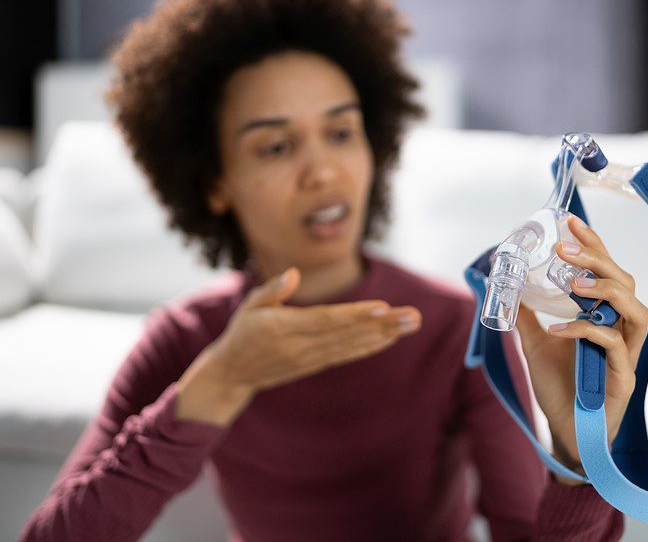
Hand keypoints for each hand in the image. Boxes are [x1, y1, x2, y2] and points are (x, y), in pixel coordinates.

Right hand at [176, 267, 421, 424]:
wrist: (233, 374)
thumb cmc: (242, 332)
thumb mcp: (249, 306)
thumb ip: (272, 290)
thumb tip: (294, 274)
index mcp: (283, 328)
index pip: (326, 320)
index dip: (355, 315)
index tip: (383, 307)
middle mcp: (301, 345)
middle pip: (348, 333)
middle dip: (384, 324)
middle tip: (414, 316)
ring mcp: (311, 358)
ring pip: (353, 345)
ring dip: (385, 335)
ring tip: (412, 324)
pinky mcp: (316, 365)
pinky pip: (347, 354)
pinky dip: (370, 346)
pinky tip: (391, 337)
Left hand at [516, 215, 647, 483]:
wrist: (568, 433)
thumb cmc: (560, 388)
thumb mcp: (536, 344)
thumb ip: (527, 316)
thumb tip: (507, 285)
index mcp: (606, 317)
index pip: (607, 272)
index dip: (594, 245)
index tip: (570, 222)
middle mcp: (623, 331)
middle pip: (626, 283)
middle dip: (598, 261)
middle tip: (565, 251)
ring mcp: (628, 355)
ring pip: (637, 311)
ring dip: (605, 291)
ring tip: (573, 284)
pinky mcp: (624, 380)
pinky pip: (614, 347)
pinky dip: (586, 332)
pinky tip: (558, 329)